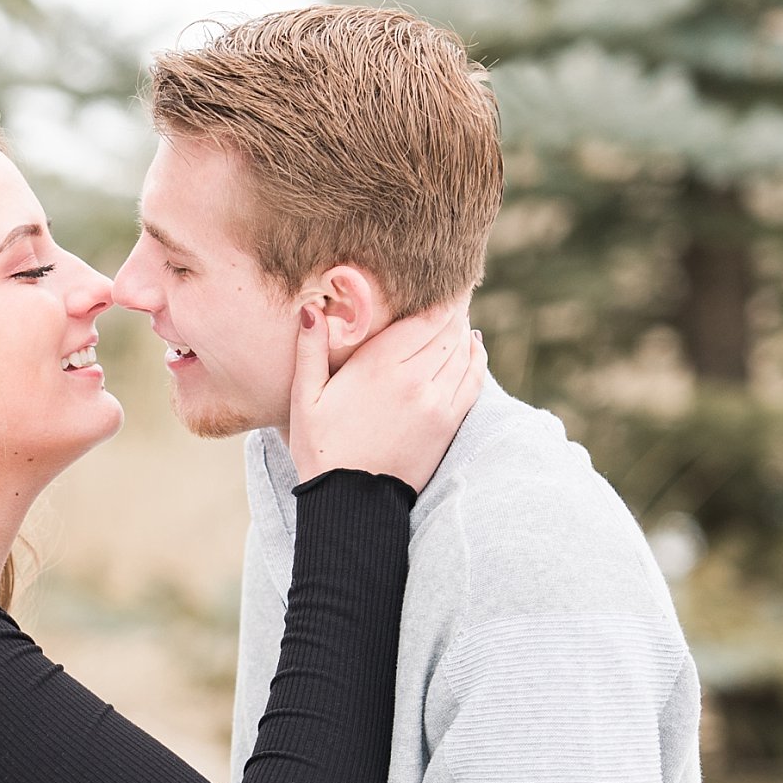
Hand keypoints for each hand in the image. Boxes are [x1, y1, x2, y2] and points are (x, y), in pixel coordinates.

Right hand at [288, 295, 485, 492]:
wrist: (351, 501)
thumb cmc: (322, 449)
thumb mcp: (305, 399)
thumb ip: (310, 351)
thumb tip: (311, 309)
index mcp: (378, 366)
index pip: (425, 316)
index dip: (438, 296)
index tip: (440, 280)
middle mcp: (414, 379)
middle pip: (448, 329)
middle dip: (451, 309)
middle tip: (452, 293)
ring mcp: (436, 401)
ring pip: (463, 350)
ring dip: (462, 331)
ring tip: (456, 318)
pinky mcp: (448, 422)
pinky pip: (474, 378)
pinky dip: (476, 358)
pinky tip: (471, 347)